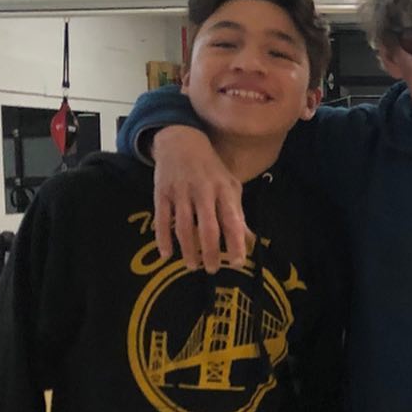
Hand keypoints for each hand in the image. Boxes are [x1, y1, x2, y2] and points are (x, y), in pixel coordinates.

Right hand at [151, 125, 247, 272]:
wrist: (181, 141)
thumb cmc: (211, 169)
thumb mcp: (230, 186)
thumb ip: (237, 214)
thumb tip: (250, 241)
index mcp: (224, 190)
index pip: (232, 221)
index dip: (236, 242)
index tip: (238, 262)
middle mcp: (203, 191)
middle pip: (208, 227)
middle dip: (211, 252)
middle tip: (212, 270)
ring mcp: (181, 192)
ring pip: (184, 226)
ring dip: (188, 249)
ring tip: (192, 266)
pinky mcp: (162, 192)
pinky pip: (162, 218)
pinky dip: (162, 237)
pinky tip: (166, 254)